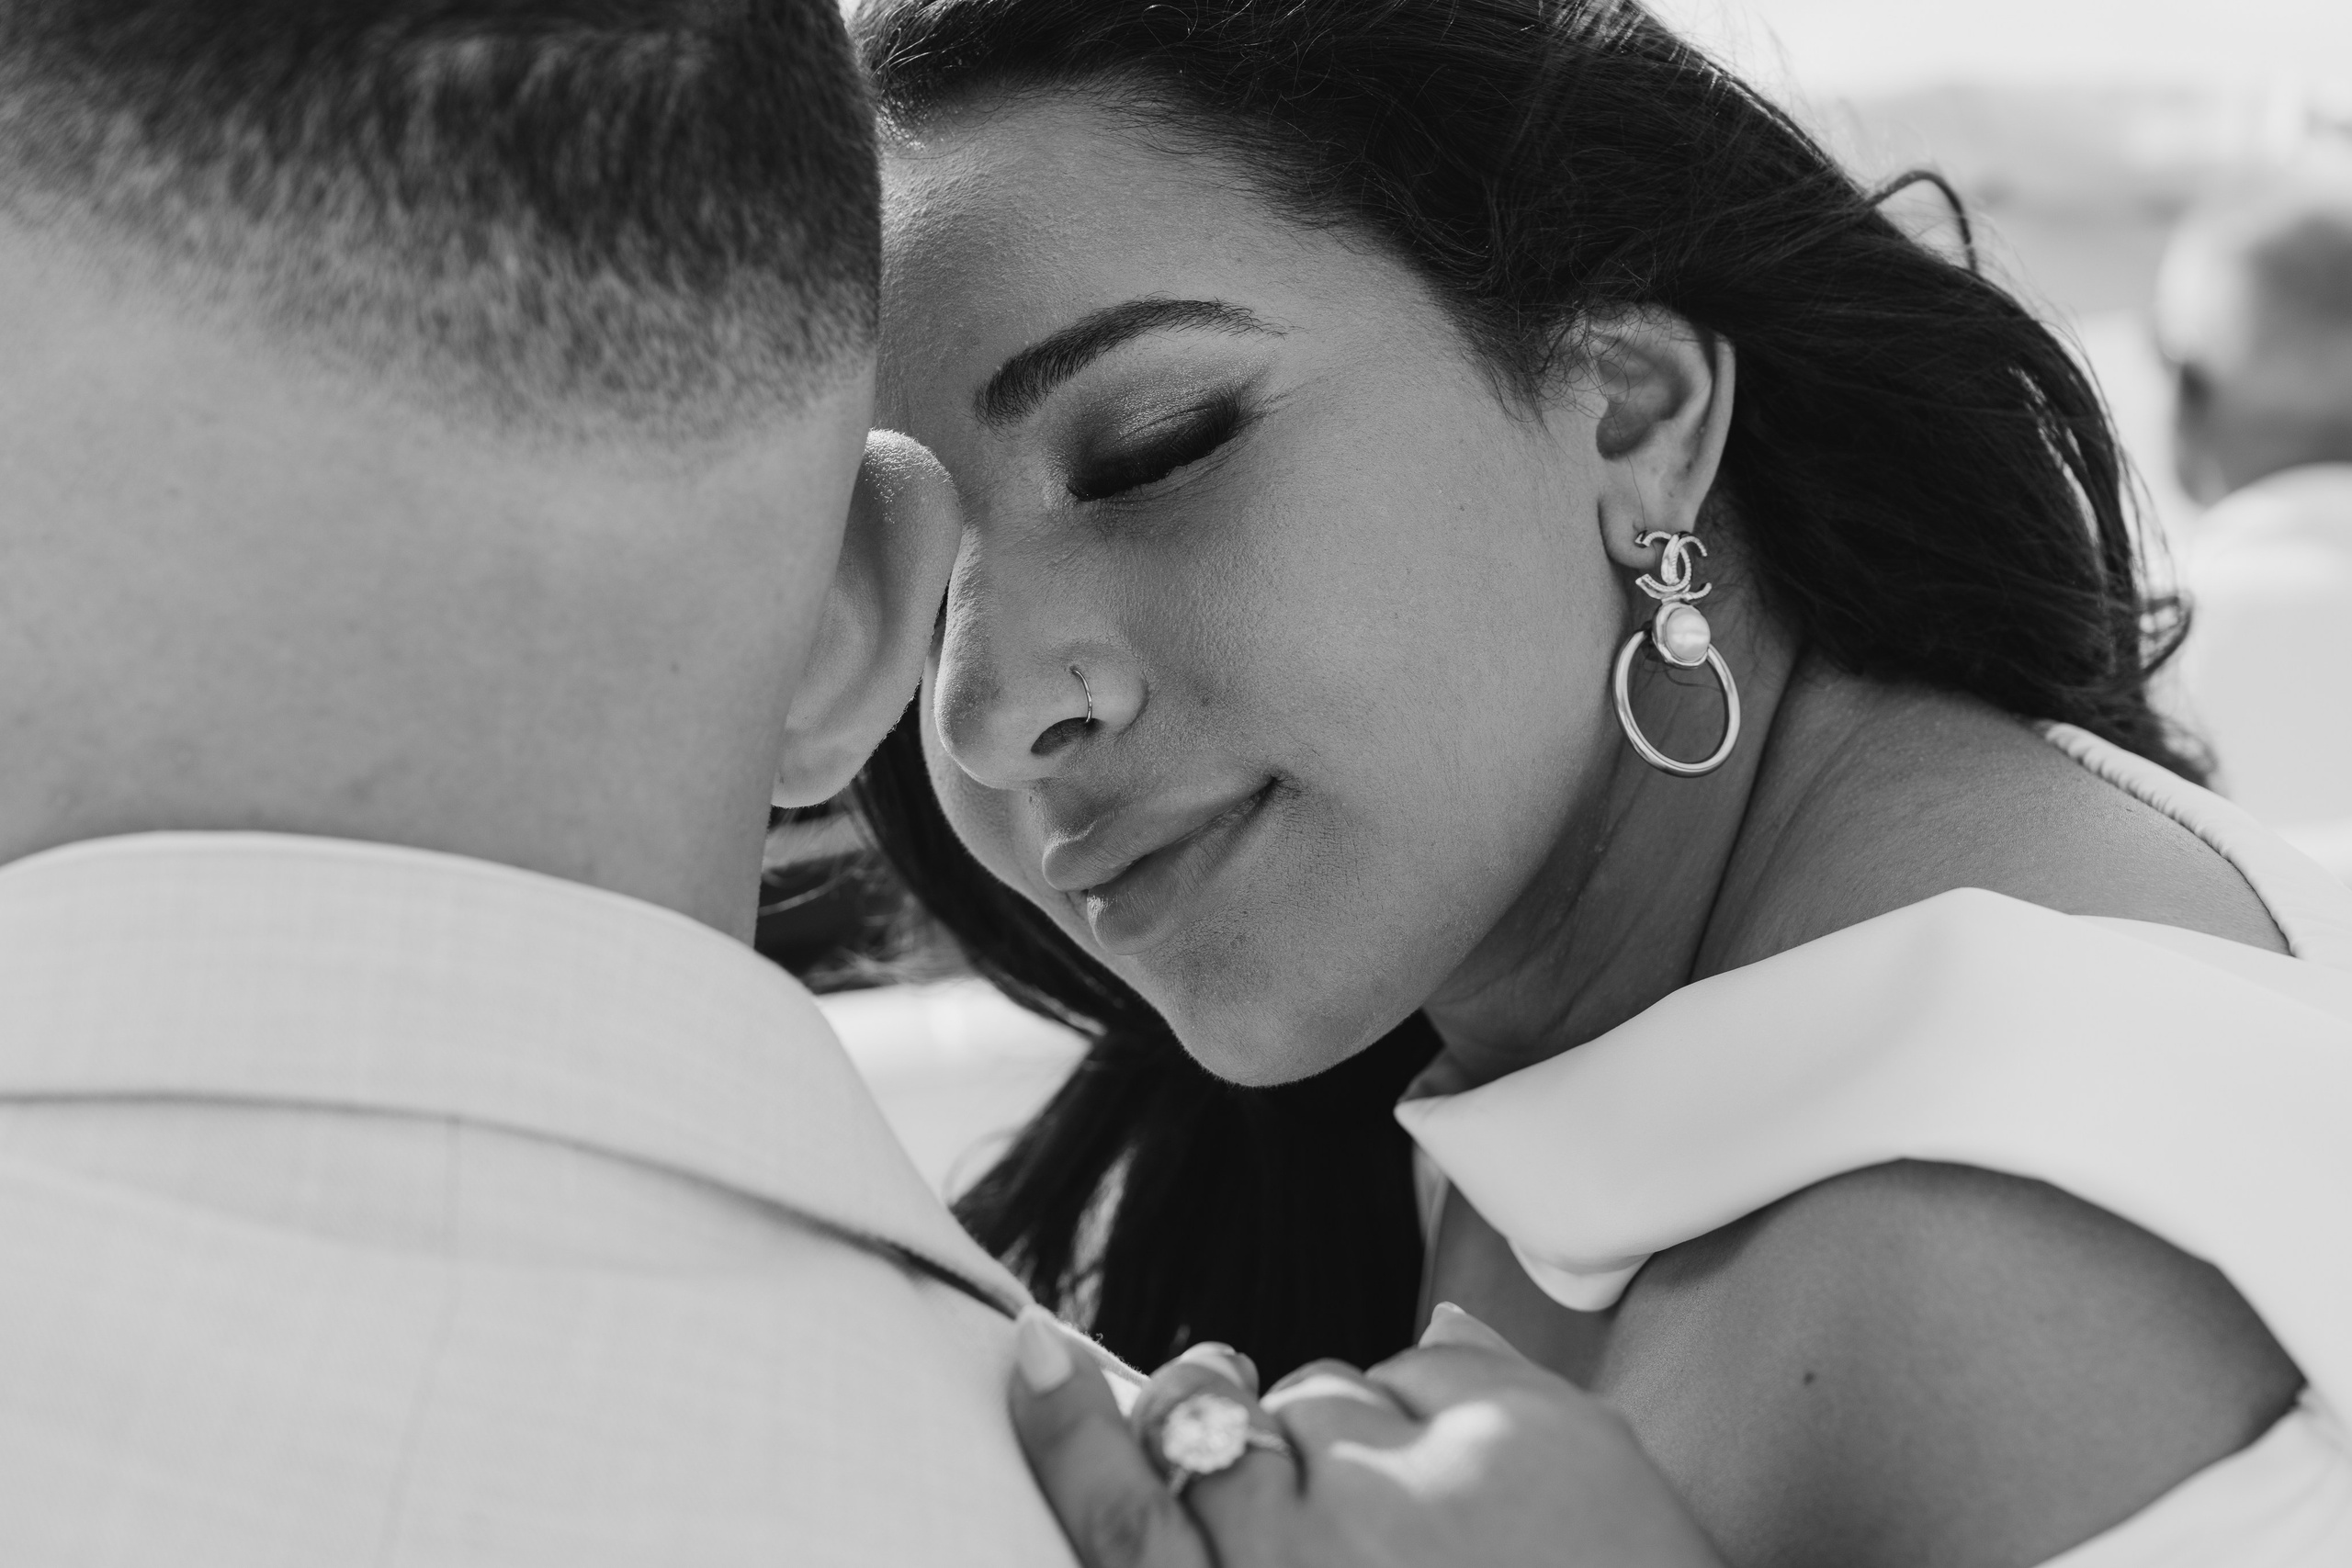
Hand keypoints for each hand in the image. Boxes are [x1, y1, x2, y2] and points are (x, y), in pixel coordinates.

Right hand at [1007, 1302, 1725, 1567]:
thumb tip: (1230, 1427)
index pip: (1129, 1531)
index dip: (1071, 1438)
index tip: (1035, 1349)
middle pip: (1219, 1432)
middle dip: (1248, 1439)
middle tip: (1334, 1505)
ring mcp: (1430, 1496)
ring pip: (1324, 1386)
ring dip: (1363, 1435)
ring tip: (1450, 1524)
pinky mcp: (1525, 1429)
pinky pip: (1426, 1354)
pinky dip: (1446, 1402)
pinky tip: (1503, 1483)